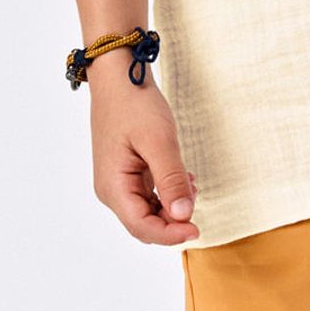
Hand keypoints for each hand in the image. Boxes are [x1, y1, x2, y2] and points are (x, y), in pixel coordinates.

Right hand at [87, 55, 200, 244]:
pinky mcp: (128, 172)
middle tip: (195, 197)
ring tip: (189, 181)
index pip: (142, 227)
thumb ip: (171, 181)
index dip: (170, 235)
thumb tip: (183, 216)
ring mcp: (118, 181)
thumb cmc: (135, 104)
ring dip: (172, 205)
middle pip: (145, 223)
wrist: (120, 75)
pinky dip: (168, 192)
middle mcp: (112, 190)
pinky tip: (183, 178)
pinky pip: (149, 194)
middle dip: (173, 220)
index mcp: (113, 187)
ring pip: (149, 210)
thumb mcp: (159, 141)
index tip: (197, 229)